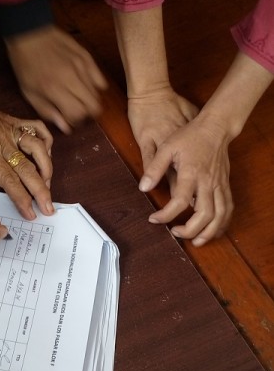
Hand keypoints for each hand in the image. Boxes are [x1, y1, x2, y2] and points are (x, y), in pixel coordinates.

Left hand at [0, 88, 53, 220]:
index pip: (8, 179)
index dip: (22, 198)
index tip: (30, 213)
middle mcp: (2, 140)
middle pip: (28, 168)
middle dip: (41, 190)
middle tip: (48, 208)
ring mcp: (11, 128)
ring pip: (38, 148)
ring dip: (47, 168)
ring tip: (48, 185)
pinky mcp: (14, 120)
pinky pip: (38, 128)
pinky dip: (46, 141)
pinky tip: (46, 155)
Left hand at [5, 25, 107, 132]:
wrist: (29, 32)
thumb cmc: (25, 65)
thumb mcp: (29, 92)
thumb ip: (47, 111)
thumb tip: (66, 127)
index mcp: (55, 90)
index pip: (77, 114)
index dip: (74, 121)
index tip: (68, 119)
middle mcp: (72, 79)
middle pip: (93, 107)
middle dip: (86, 114)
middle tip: (76, 112)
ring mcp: (82, 67)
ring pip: (98, 95)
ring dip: (89, 101)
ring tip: (78, 98)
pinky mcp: (87, 58)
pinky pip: (100, 80)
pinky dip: (95, 87)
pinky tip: (84, 86)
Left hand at [135, 96, 233, 244]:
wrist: (216, 128)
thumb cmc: (190, 136)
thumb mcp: (167, 147)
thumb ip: (154, 168)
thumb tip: (143, 187)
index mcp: (191, 173)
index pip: (179, 201)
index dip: (166, 215)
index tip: (154, 219)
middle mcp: (208, 182)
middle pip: (204, 214)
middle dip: (189, 230)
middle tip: (174, 232)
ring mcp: (219, 186)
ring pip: (219, 216)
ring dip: (208, 233)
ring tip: (196, 242)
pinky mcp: (225, 186)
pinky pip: (228, 209)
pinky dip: (222, 224)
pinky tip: (213, 231)